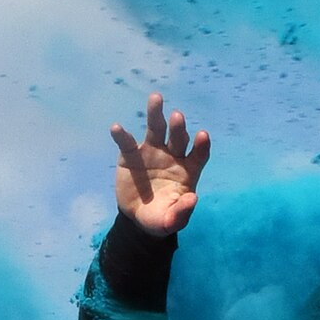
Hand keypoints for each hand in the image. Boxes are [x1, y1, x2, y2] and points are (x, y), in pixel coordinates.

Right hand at [110, 91, 210, 236]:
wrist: (138, 218)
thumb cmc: (161, 218)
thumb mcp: (171, 221)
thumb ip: (182, 212)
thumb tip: (193, 198)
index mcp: (187, 170)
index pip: (199, 155)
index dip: (201, 146)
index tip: (203, 135)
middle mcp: (172, 156)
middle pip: (178, 137)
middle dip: (178, 127)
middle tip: (177, 117)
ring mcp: (151, 152)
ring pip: (156, 129)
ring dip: (156, 114)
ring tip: (156, 98)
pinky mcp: (130, 154)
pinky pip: (126, 142)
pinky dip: (121, 135)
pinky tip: (117, 128)